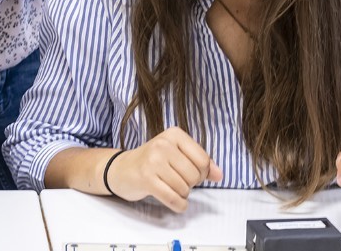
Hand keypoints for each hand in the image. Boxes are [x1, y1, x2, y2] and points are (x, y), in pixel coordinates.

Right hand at [106, 127, 223, 211]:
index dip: (202, 173)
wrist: (121, 169)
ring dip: (182, 194)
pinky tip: (176, 203)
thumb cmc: (152, 162)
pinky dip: (179, 205)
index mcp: (174, 134)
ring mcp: (153, 161)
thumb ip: (201, 163)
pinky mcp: (146, 179)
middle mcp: (163, 144)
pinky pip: (173, 199)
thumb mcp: (177, 155)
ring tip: (170, 187)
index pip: (203, 160)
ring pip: (184, 189)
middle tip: (176, 181)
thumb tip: (219, 175)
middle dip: (190, 184)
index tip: (190, 173)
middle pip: (195, 176)